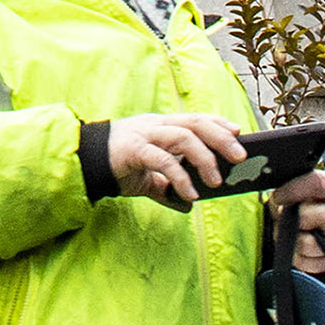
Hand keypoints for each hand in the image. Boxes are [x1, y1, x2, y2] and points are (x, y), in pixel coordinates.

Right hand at [99, 113, 244, 206]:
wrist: (84, 162)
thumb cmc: (119, 165)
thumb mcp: (150, 176)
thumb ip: (168, 186)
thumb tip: (188, 206)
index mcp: (162, 126)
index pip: (196, 118)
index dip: (219, 124)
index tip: (239, 134)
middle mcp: (156, 125)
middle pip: (196, 123)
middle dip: (221, 138)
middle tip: (240, 158)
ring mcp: (145, 135)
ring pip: (183, 137)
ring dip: (205, 158)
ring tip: (216, 181)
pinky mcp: (134, 150)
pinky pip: (163, 160)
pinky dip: (180, 177)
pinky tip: (190, 194)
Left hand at [272, 166, 324, 270]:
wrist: (321, 228)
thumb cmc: (305, 203)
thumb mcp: (298, 189)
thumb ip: (288, 189)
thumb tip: (275, 200)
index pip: (315, 183)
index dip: (292, 190)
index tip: (277, 197)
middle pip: (305, 216)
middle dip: (286, 218)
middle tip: (281, 217)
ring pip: (303, 243)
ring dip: (289, 239)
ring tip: (290, 232)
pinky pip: (304, 262)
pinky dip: (295, 256)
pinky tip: (297, 247)